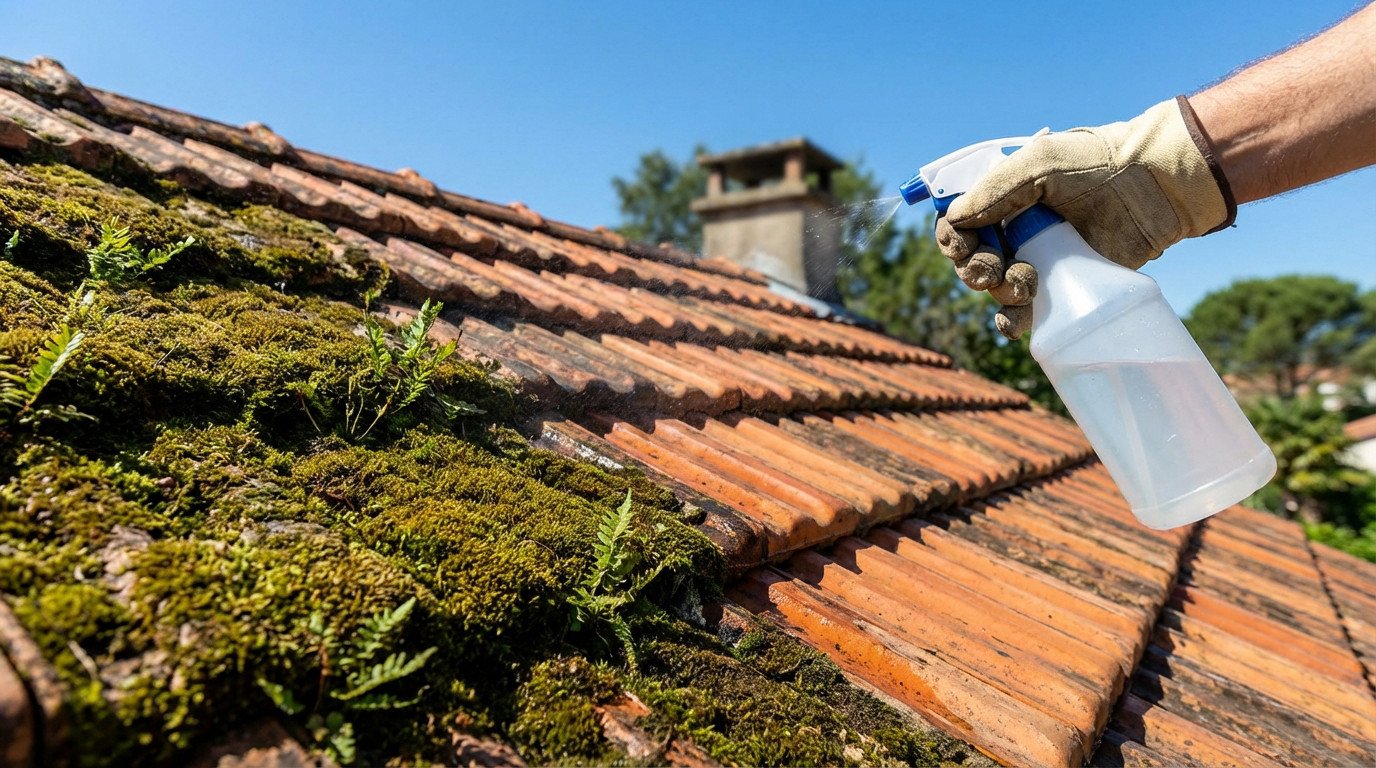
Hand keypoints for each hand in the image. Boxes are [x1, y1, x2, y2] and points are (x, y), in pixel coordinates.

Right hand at [937, 98, 1233, 338]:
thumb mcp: (1039, 164)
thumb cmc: (1097, 164)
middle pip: (972, 261)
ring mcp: (1039, 260)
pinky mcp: (1063, 287)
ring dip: (999, 292)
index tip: (963, 245)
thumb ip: (993, 190)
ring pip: (996, 289)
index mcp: (1002, 199)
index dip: (952, 239)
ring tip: (1024, 282)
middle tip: (993, 268)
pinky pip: (1025, 312)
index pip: (958, 224)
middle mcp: (1015, 231)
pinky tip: (1015, 322)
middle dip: (975, 268)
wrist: (1154, 186)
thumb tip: (954, 219)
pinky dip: (1012, 321)